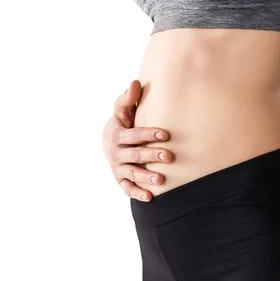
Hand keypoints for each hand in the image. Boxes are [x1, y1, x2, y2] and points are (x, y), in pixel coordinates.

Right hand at [102, 79, 172, 200]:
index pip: (134, 135)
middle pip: (136, 155)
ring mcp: (118, 168)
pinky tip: (150, 198)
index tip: (165, 134)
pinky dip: (137, 194)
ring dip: (146, 177)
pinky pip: (127, 188)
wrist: (109, 143)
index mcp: (117, 135)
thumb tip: (135, 82)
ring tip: (161, 180)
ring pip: (132, 173)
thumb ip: (128, 98)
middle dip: (152, 156)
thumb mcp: (122, 111)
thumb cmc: (123, 124)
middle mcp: (116, 153)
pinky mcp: (120, 180)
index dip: (149, 134)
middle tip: (169, 157)